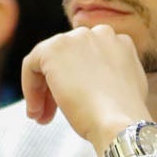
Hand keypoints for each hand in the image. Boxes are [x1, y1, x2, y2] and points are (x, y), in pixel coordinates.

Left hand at [21, 25, 152, 151]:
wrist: (118, 122)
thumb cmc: (123, 116)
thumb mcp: (126, 88)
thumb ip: (111, 74)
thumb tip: (94, 81)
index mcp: (120, 42)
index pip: (88, 57)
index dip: (78, 82)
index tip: (74, 104)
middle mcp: (100, 34)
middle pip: (68, 58)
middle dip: (57, 86)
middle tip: (52, 113)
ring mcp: (76, 38)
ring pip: (48, 62)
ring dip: (42, 90)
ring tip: (42, 116)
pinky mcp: (52, 49)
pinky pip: (31, 66)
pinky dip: (30, 88)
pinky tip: (36, 110)